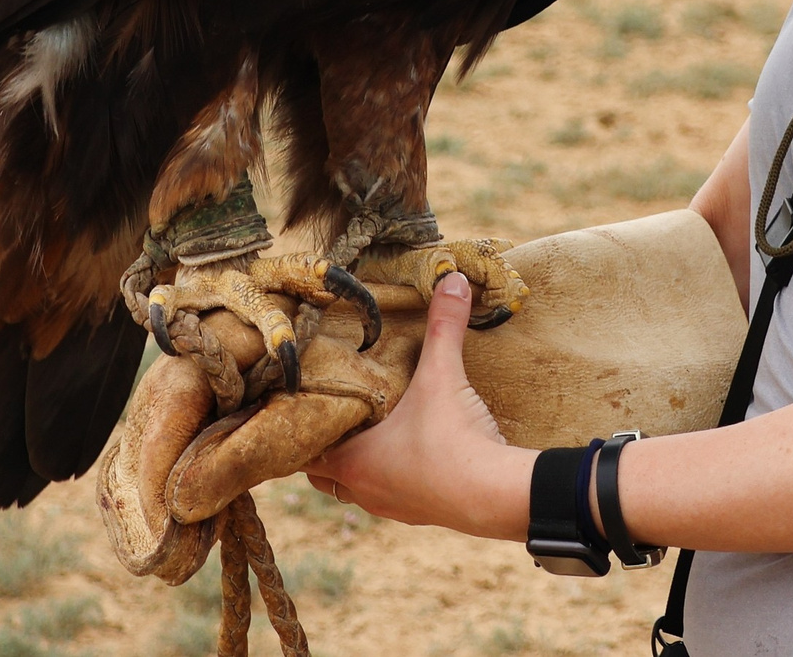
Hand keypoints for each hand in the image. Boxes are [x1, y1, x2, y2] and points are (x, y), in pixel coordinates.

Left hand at [308, 272, 535, 539]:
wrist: (492, 494)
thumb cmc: (451, 439)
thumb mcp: (441, 375)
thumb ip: (443, 326)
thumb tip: (452, 278)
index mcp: (351, 461)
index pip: (301, 451)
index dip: (300, 428)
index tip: (304, 406)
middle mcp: (363, 490)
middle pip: (323, 474)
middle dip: (327, 446)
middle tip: (338, 413)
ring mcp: (392, 507)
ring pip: (357, 488)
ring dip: (361, 464)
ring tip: (373, 432)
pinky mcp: (422, 514)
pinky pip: (393, 496)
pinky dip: (394, 477)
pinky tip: (413, 453)